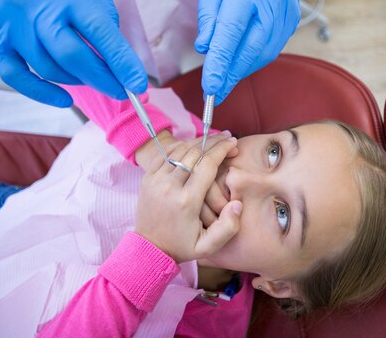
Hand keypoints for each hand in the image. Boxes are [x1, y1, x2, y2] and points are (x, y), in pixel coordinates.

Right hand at [0, 0, 147, 106]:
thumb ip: (104, 12)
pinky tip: (63, 98)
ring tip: (92, 77)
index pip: (99, 31)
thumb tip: (116, 53)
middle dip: (103, 80)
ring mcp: (13, 26)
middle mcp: (37, 10)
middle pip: (72, 57)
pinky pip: (15, 76)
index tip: (138, 85)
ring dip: (77, 81)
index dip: (120, 62)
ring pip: (48, 69)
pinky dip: (40, 93)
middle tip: (122, 91)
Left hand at [135, 133, 241, 262]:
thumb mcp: (208, 247)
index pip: (207, 165)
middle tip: (227, 137)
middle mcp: (170, 187)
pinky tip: (193, 145)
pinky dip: (180, 146)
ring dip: (198, 141)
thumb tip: (238, 204)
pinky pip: (165, 154)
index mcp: (187, 201)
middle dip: (213, 142)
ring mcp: (156, 180)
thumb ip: (228, 228)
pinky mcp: (147, 178)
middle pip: (194, 153)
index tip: (234, 143)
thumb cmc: (181, 246)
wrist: (149, 249)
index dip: (222, 150)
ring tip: (213, 139)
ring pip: (179, 150)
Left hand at [195, 0, 299, 104]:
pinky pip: (271, 48)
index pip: (232, 32)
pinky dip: (253, 60)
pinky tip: (239, 64)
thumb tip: (205, 48)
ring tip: (223, 81)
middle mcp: (272, 1)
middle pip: (251, 48)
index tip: (210, 86)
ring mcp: (287, 11)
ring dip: (241, 70)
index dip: (221, 63)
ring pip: (263, 53)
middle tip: (213, 93)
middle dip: (230, 75)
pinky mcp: (292, 20)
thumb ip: (208, 14)